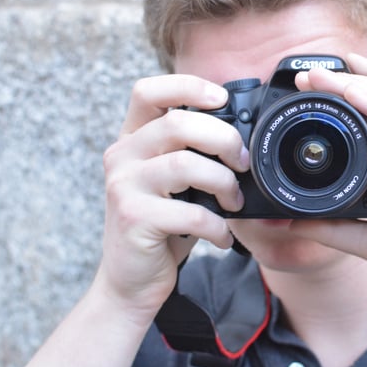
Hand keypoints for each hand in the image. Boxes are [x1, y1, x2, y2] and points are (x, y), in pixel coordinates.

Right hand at [95, 74, 249, 321]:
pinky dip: (217, 226)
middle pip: (179, 123)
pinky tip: (222, 236)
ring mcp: (123, 186)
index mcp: (132, 138)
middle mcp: (122, 156)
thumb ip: (194, 152)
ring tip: (233, 203)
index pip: (148, 91)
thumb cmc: (163, 224)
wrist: (131, 280)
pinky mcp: (134, 218)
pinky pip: (191, 213)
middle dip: (224, 140)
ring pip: (187, 165)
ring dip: (224, 184)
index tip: (222, 98)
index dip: (188, 86)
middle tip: (243, 163)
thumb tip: (244, 137)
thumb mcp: (176, 181)